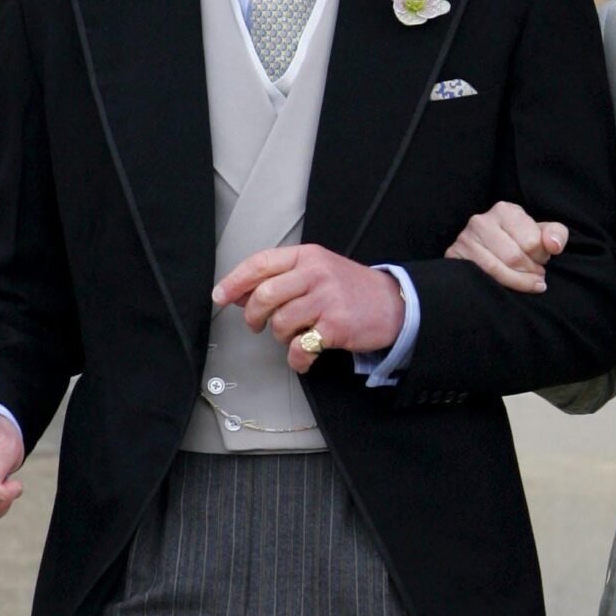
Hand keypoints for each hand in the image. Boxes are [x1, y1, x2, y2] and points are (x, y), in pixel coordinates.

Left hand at [214, 245, 403, 374]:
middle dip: (253, 316)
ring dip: (281, 337)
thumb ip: (283, 279)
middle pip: (265, 295)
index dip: (235, 281)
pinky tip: (304, 356)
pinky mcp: (337, 326)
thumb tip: (240, 294)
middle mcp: (316, 274)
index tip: (220, 296)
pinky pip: (301, 347)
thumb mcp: (318, 272)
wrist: (394, 304)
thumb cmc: (351, 290)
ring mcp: (327, 299)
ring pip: (280, 323)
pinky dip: (297, 358)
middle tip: (256, 325)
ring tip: (295, 335)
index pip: (261, 264)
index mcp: (307, 257)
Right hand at [446, 201, 567, 295]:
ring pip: (496, 270)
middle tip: (536, 277)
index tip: (542, 260)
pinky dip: (497, 287)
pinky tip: (507, 288)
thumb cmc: (521, 243)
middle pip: (514, 258)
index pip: (532, 242)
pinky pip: (479, 277)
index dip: (541, 257)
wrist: (491, 253)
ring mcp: (465, 239)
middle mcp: (481, 221)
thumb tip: (553, 246)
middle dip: (530, 272)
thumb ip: (557, 234)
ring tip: (528, 284)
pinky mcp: (454, 256)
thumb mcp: (543, 234)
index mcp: (505, 210)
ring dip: (517, 282)